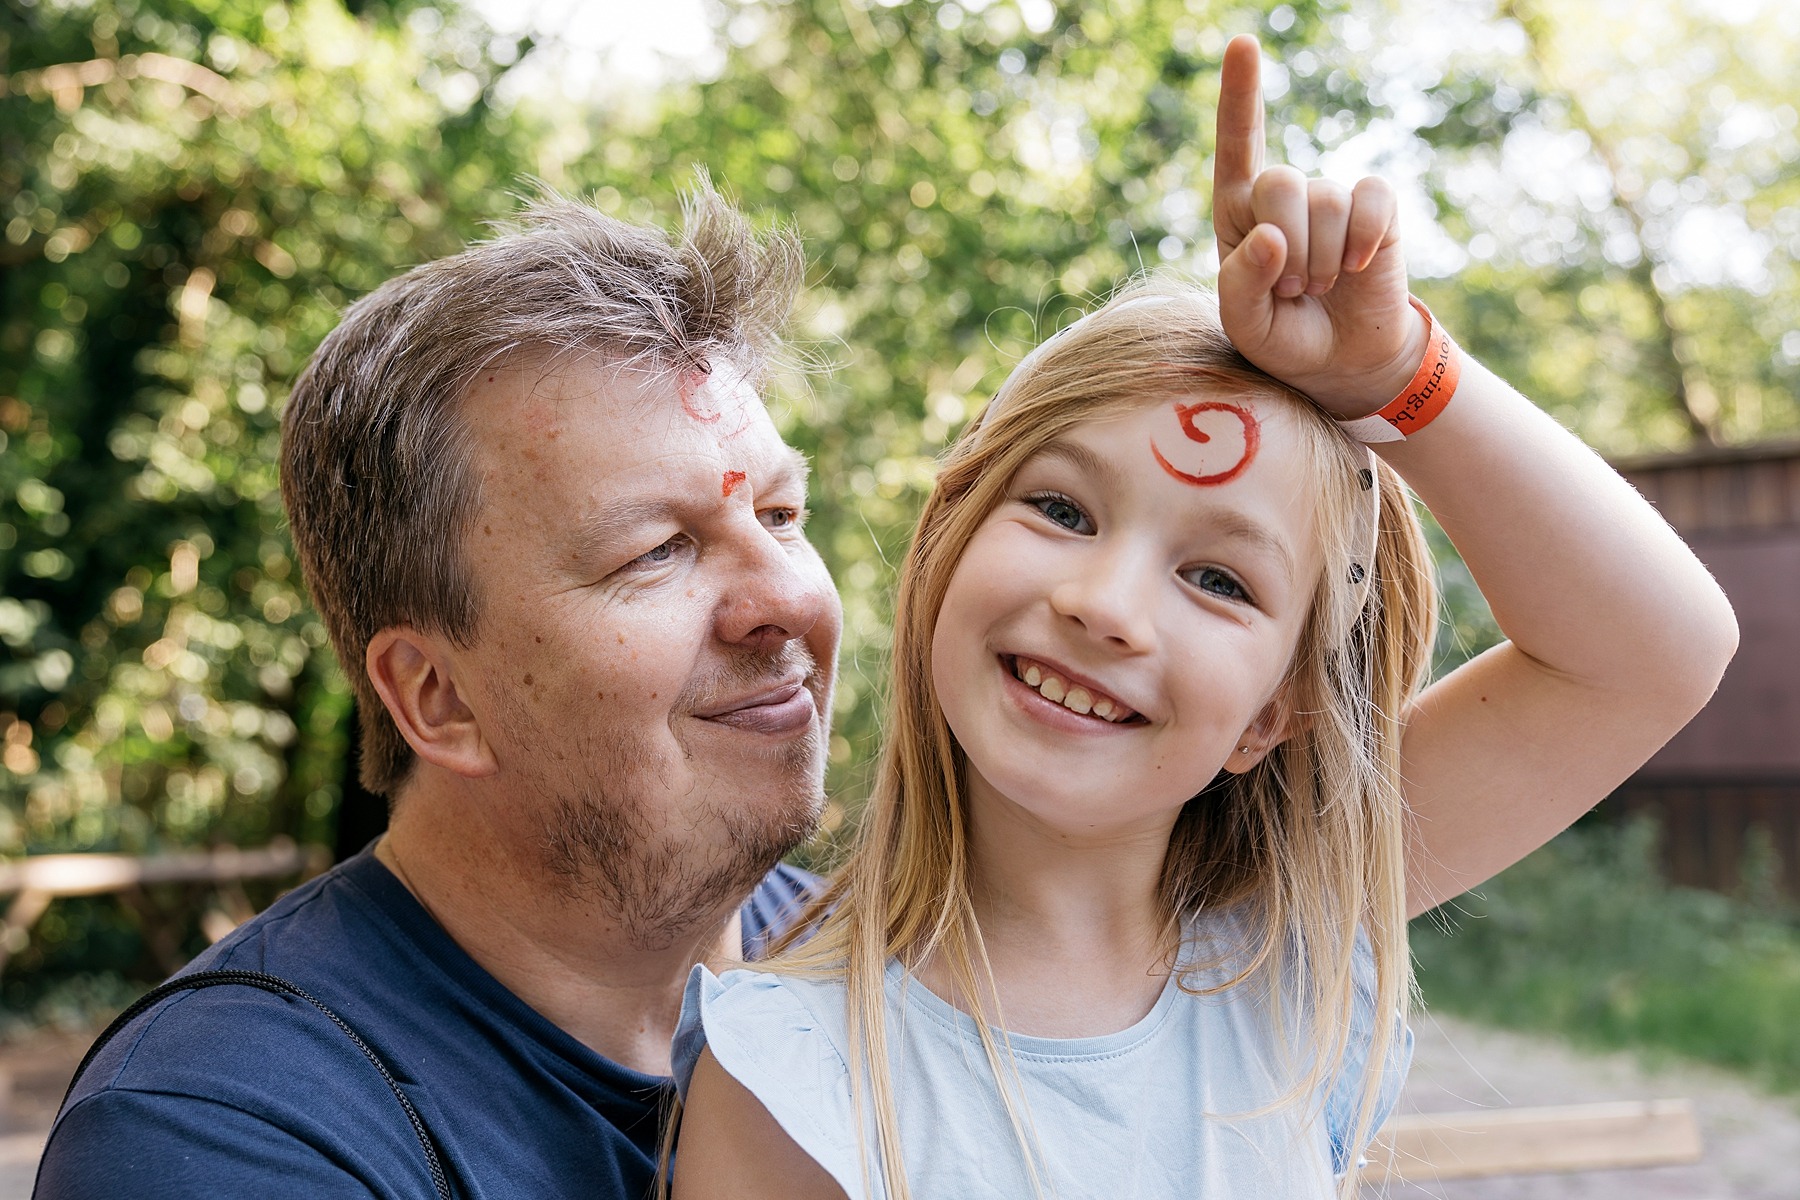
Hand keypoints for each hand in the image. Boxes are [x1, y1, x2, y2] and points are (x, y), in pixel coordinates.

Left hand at [1211, 34, 1428, 416]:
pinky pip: (1371, 201)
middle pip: (1280, 182)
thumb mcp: (1245, 324)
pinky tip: (1359, 267)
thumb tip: (1270, 236)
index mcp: (1239, 215)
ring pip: (1325, 200)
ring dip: (1323, 258)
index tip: (1244, 45)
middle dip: (1287, 245)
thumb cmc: (1283, 339)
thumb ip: (1240, 284)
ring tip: (1320, 288)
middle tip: (1293, 289)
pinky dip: (1364, 240)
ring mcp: (1330, 199)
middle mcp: (1282, 197)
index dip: (1241, 95)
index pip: (1236, 147)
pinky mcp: (1376, 208)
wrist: (1342, 363)